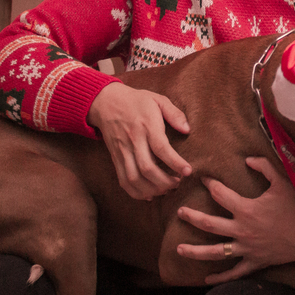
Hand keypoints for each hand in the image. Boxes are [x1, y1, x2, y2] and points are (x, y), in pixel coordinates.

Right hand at [88, 82, 190, 200]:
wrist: (106, 102)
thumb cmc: (136, 101)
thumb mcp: (158, 99)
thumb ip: (174, 113)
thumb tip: (187, 129)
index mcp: (146, 125)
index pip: (161, 148)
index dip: (175, 163)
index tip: (188, 171)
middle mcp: (133, 140)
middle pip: (147, 168)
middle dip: (165, 181)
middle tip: (178, 183)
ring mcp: (122, 151)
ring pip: (134, 178)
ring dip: (152, 189)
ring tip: (167, 190)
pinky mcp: (115, 158)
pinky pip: (123, 180)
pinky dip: (136, 192)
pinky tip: (149, 194)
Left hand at [175, 156, 294, 283]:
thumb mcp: (284, 180)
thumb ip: (264, 167)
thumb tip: (246, 159)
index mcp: (247, 209)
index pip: (220, 195)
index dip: (210, 185)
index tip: (203, 179)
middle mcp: (242, 230)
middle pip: (209, 224)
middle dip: (191, 217)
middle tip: (180, 212)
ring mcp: (248, 249)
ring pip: (215, 252)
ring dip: (195, 251)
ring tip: (179, 249)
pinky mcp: (256, 262)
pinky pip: (235, 273)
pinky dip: (221, 277)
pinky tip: (207, 279)